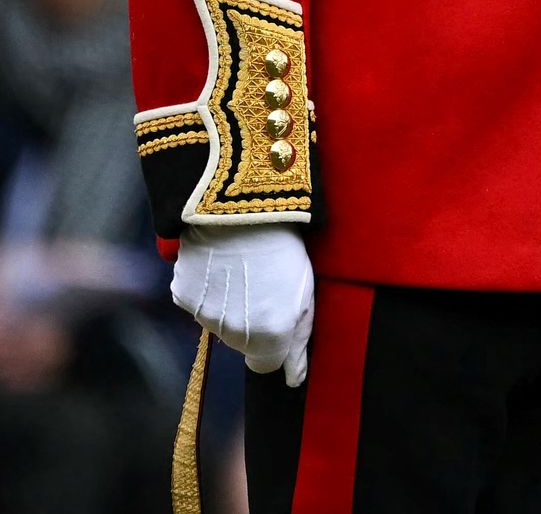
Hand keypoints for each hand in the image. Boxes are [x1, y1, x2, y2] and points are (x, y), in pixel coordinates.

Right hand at [172, 226, 315, 383]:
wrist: (243, 211)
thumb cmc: (286, 249)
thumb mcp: (306, 294)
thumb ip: (298, 343)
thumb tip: (293, 381)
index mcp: (269, 335)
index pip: (265, 365)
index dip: (275, 343)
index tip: (279, 318)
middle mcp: (233, 333)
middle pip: (242, 344)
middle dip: (254, 324)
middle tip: (264, 286)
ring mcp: (204, 316)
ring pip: (219, 325)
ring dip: (230, 307)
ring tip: (243, 272)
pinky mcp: (182, 296)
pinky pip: (198, 303)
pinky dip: (208, 291)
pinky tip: (221, 266)